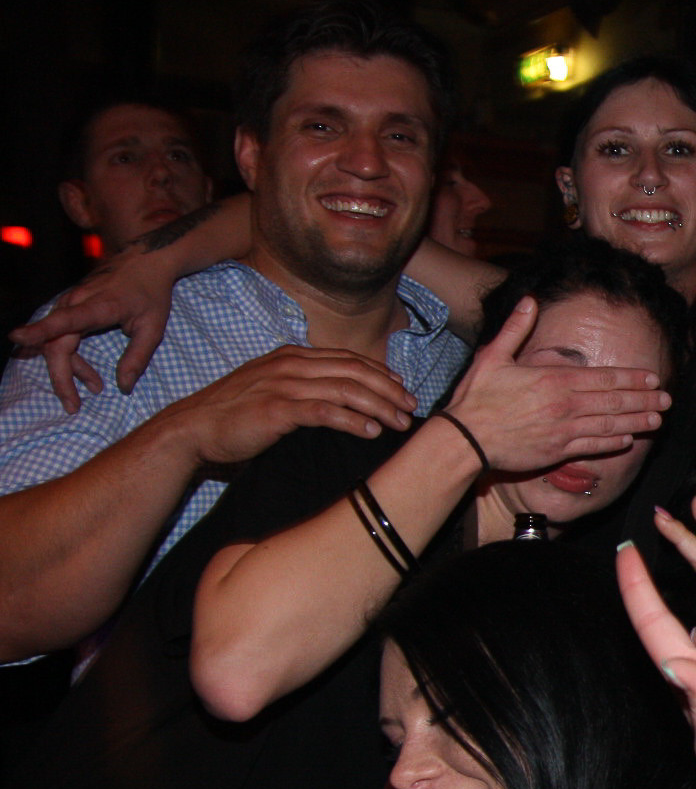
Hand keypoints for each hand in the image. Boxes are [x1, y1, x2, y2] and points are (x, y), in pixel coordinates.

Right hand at [8, 244, 179, 411]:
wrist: (145, 262)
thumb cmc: (151, 295)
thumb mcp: (153, 329)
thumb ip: (137, 358)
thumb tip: (123, 387)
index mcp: (98, 306)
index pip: (64, 320)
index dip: (40, 330)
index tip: (17, 337)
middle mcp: (77, 303)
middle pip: (56, 344)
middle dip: (62, 377)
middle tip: (73, 406)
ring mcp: (70, 304)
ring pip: (57, 343)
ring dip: (70, 370)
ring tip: (94, 388)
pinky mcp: (70, 308)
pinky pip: (62, 337)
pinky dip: (73, 358)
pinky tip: (90, 376)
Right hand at [156, 343, 419, 466]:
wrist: (192, 428)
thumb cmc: (233, 414)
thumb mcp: (271, 389)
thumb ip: (302, 386)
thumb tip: (338, 396)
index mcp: (292, 356)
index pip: (348, 359)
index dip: (380, 373)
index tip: (402, 388)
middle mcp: (291, 365)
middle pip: (354, 371)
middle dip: (388, 389)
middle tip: (411, 407)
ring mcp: (283, 385)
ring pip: (346, 390)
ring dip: (379, 406)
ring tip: (400, 422)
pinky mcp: (277, 409)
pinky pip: (324, 411)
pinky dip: (352, 420)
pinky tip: (371, 431)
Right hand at [439, 296, 670, 471]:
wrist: (465, 438)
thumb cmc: (477, 397)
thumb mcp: (493, 356)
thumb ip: (516, 328)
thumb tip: (529, 301)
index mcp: (554, 379)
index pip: (604, 378)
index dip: (631, 379)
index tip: (652, 379)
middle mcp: (565, 405)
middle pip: (614, 402)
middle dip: (644, 400)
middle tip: (667, 401)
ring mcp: (564, 430)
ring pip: (610, 426)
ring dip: (636, 422)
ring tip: (657, 421)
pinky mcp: (558, 451)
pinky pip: (593, 447)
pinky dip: (613, 443)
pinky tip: (628, 440)